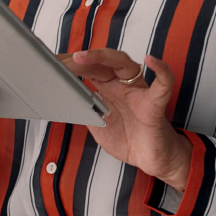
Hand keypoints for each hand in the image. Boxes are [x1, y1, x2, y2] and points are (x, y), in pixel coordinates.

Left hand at [61, 49, 190, 190]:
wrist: (152, 159)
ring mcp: (139, 92)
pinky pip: (163, 84)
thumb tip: (63, 100)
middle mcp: (124, 85)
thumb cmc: (128, 139)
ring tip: (82, 56)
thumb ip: (85, 111)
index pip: (90, 68)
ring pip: (125, 64)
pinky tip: (150, 60)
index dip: (73, 64)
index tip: (52, 61)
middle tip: (61, 60)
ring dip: (103, 57)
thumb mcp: (98, 126)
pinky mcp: (154, 105)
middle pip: (104, 62)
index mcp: (109, 88)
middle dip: (82, 59)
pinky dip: (161, 70)